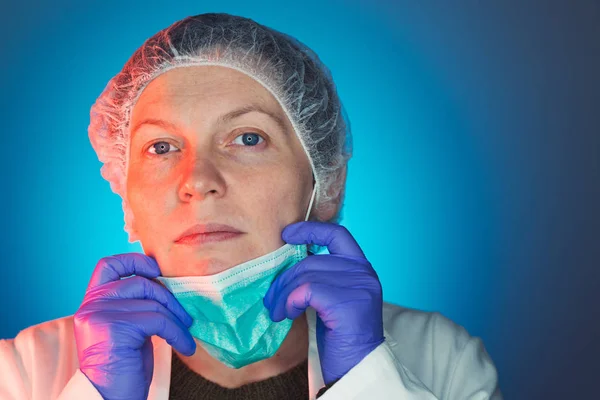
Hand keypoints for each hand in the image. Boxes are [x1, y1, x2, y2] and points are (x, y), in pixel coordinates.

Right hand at [74, 253, 195, 399]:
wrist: (109, 399)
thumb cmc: (124, 366)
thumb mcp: (128, 327)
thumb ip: (135, 304)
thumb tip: (167, 284)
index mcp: (92, 302)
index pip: (108, 265)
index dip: (135, 261)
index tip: (157, 270)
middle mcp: (91, 305)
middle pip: (140, 282)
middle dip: (169, 298)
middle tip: (185, 318)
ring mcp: (100, 315)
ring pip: (153, 302)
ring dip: (177, 320)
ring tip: (186, 335)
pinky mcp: (115, 328)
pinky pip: (158, 320)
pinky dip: (177, 333)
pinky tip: (185, 346)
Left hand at [263, 222, 384, 383]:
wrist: (357, 365)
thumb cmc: (341, 333)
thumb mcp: (332, 296)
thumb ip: (321, 275)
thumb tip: (288, 260)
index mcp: (361, 267)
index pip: (337, 234)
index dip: (311, 230)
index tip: (287, 234)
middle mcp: (363, 273)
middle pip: (311, 261)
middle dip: (284, 278)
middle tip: (270, 298)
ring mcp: (358, 287)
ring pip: (305, 275)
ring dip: (283, 294)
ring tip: (276, 311)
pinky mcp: (348, 303)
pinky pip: (306, 290)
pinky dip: (290, 301)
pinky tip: (287, 314)